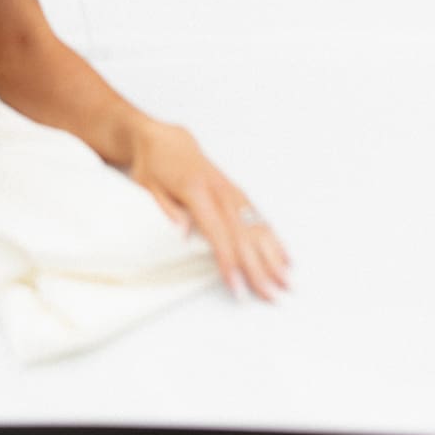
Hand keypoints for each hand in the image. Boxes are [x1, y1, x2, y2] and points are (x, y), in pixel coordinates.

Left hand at [128, 120, 289, 299]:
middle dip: (259, 268)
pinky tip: (284, 255)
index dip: (230, 263)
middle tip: (273, 295)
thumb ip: (167, 209)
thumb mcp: (148, 185)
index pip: (217, 234)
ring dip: (273, 255)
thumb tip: (183, 233)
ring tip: (287, 281)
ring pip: (256, 225)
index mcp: (196, 190)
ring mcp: (231, 190)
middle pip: (243, 235)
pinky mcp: (236, 191)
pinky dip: (272, 237)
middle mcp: (219, 190)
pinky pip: (258, 215)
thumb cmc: (154, 165)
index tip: (239, 288)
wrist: (164, 139)